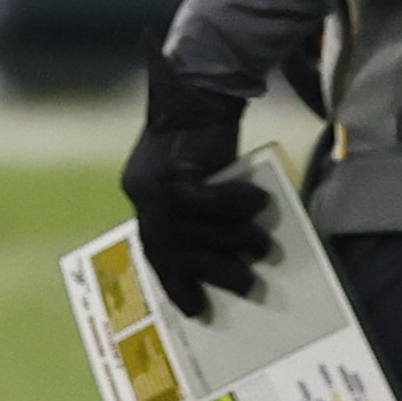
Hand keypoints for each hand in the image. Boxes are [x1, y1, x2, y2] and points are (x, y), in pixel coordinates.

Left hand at [119, 53, 270, 319]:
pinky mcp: (169, 171)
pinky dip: (232, 207)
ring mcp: (150, 185)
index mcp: (144, 200)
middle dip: (208, 272)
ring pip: (192, 230)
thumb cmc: (210, 139)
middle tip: (244, 286)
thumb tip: (234, 254)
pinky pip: (202, 203)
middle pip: (172, 248)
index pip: (157, 251)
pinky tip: (259, 206)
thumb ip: (205, 214)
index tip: (197, 311)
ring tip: (260, 249)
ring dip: (230, 240)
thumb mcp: (203, 182)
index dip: (176, 282)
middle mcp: (140, 195)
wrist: (200, 89)